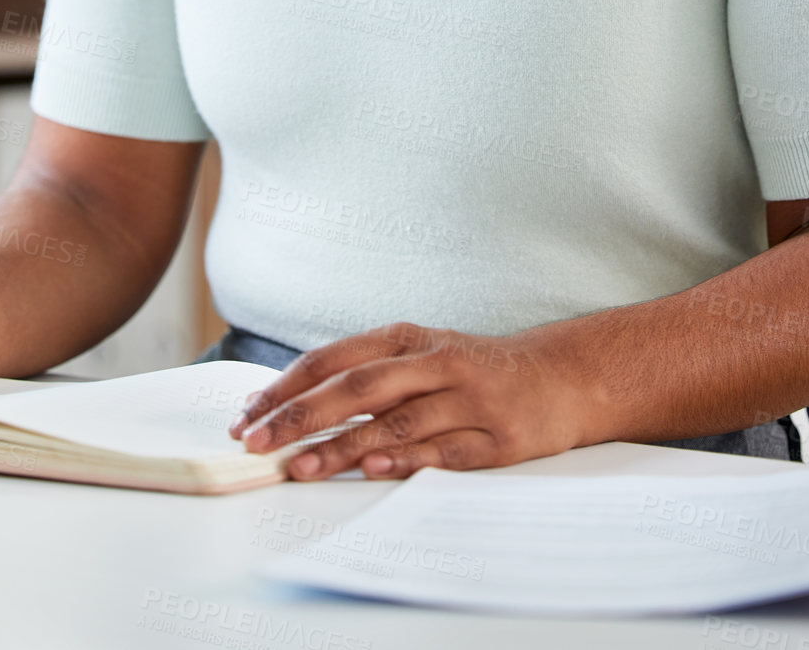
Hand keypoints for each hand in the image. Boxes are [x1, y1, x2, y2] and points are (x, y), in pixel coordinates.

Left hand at [227, 321, 591, 479]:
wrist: (562, 376)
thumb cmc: (474, 370)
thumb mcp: (419, 357)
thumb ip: (363, 377)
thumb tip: (289, 404)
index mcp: (407, 339)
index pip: (332, 360)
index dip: (286, 387)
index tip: (246, 415)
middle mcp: (434, 362)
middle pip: (356, 387)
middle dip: (301, 416)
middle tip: (258, 442)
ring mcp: (467, 398)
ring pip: (395, 422)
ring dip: (343, 446)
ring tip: (301, 467)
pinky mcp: (497, 437)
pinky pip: (445, 451)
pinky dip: (409, 460)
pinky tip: (375, 469)